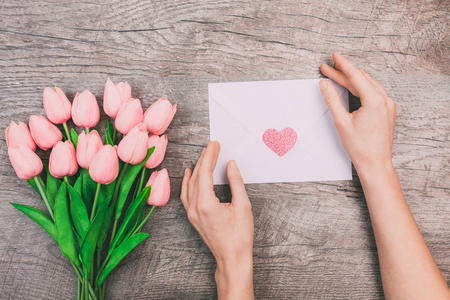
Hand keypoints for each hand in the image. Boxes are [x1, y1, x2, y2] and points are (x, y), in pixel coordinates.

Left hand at [180, 141, 253, 299]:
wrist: (232, 258)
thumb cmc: (239, 236)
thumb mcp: (243, 206)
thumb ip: (236, 182)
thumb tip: (230, 165)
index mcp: (206, 204)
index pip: (205, 173)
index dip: (210, 156)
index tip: (215, 145)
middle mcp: (195, 208)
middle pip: (196, 177)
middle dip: (204, 159)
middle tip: (212, 146)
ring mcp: (192, 213)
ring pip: (190, 184)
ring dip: (196, 169)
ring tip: (203, 156)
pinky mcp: (193, 217)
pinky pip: (186, 195)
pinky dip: (187, 182)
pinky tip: (189, 174)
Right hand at [319, 52, 396, 174]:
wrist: (375, 163)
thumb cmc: (359, 146)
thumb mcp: (341, 121)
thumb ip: (332, 99)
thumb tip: (324, 84)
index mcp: (374, 100)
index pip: (356, 76)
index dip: (343, 65)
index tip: (334, 56)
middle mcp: (385, 100)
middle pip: (361, 79)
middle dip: (344, 72)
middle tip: (329, 67)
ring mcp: (388, 105)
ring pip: (368, 84)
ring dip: (353, 79)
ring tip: (338, 74)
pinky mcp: (388, 111)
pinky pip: (374, 92)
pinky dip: (362, 87)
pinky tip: (353, 86)